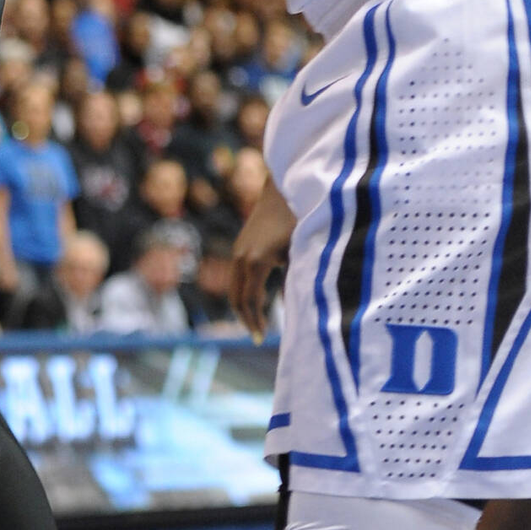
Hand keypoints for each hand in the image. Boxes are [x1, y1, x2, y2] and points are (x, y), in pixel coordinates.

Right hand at [229, 173, 294, 340]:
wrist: (282, 190)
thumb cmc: (296, 221)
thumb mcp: (298, 255)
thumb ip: (294, 283)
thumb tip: (294, 312)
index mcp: (256, 261)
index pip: (249, 300)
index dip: (254, 321)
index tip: (261, 339)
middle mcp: (241, 256)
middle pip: (235, 297)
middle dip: (245, 318)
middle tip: (257, 335)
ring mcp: (238, 250)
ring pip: (233, 287)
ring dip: (242, 306)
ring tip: (256, 321)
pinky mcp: (241, 245)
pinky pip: (237, 276)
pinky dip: (243, 292)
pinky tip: (258, 299)